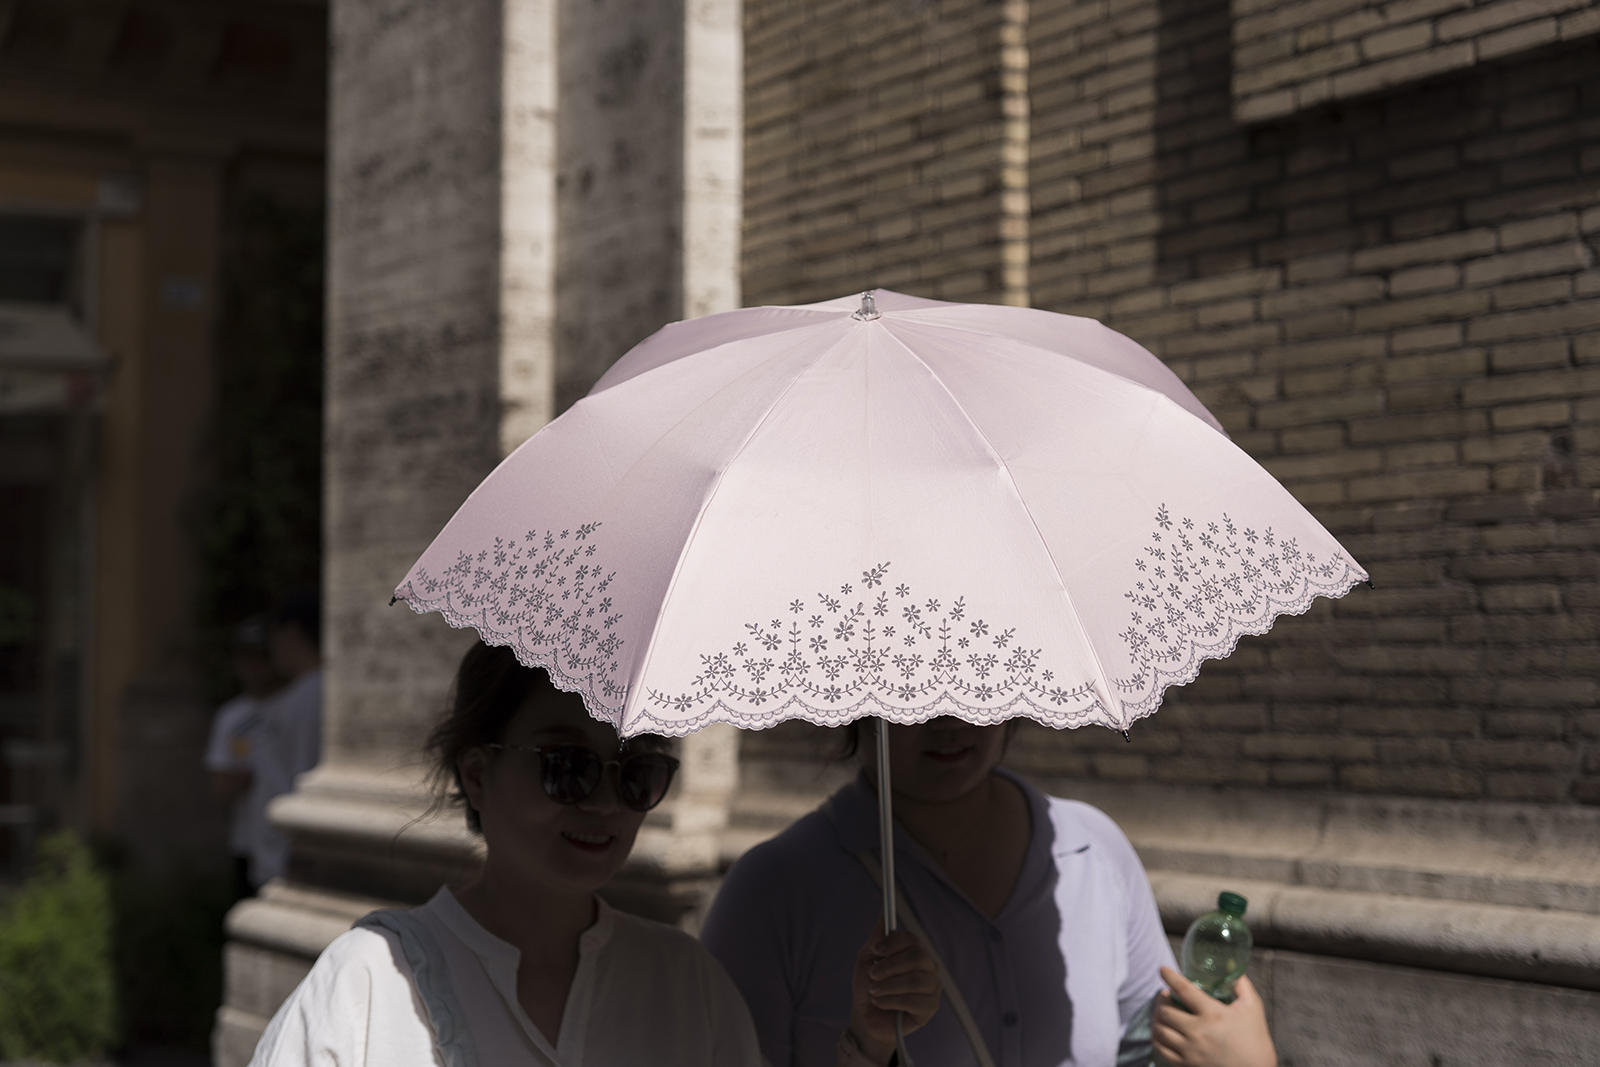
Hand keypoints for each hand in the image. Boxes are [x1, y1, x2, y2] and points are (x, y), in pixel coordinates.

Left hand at [844, 920, 940, 1063]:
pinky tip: (880, 1003)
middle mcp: (928, 967)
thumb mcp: (866, 960)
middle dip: (890, 966)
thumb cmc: (869, 986)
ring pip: (915, 980)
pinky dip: (891, 1001)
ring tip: (874, 991)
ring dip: (888, 986)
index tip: (876, 950)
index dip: (893, 942)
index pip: (912, 939)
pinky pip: (914, 1001)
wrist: (867, 1016)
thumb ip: (875, 940)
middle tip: (873, 974)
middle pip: (917, 957)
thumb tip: (883, 916)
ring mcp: (932, 987)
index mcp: (914, 952)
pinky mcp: (930, 1008)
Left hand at [1153, 967, 1276, 1066]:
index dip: (1170, 977)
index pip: (1184, 989)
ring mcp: (1191, 1050)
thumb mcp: (1252, 1007)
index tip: (1162, 970)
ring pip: (1160, 1030)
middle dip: (1162, 999)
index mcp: (1213, 1014)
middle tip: (1165, 995)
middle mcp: (1198, 1032)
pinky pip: (1161, 1049)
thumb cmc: (1255, 1039)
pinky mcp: (1187, 1065)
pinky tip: (1162, 1031)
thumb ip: (1241, 984)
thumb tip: (1230, 964)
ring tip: (1162, 1011)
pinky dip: (1158, 1037)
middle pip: (1165, 1011)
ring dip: (1157, 1018)